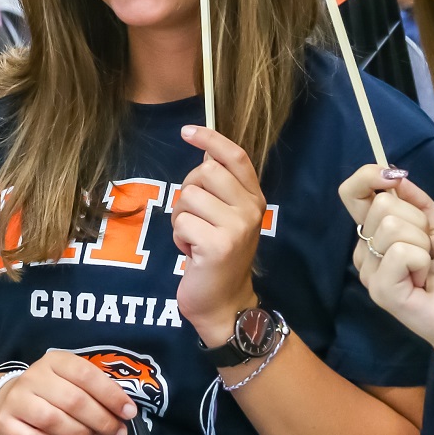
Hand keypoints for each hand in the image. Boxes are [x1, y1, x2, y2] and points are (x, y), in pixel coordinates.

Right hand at [0, 350, 137, 434]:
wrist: (8, 401)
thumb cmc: (51, 391)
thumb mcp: (72, 381)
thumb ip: (96, 391)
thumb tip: (125, 411)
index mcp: (55, 361)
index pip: (86, 374)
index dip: (111, 394)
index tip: (129, 412)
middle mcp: (33, 377)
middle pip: (73, 400)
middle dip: (101, 420)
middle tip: (118, 434)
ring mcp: (17, 400)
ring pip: (53, 421)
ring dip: (81, 434)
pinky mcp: (6, 424)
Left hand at [171, 125, 264, 343]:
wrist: (224, 303)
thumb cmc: (218, 256)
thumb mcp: (227, 218)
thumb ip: (221, 189)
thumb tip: (205, 155)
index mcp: (254, 198)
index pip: (236, 156)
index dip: (211, 139)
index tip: (187, 131)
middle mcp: (250, 209)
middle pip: (205, 172)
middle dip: (188, 192)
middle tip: (193, 217)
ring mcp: (236, 227)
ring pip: (189, 198)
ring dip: (181, 219)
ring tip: (194, 239)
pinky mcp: (218, 245)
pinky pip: (182, 223)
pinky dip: (179, 239)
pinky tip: (192, 254)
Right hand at [339, 165, 433, 353]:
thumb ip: (416, 201)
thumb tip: (394, 174)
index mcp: (378, 233)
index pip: (352, 194)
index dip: (366, 177)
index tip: (390, 177)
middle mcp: (366, 250)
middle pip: (382, 205)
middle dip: (418, 221)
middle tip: (429, 250)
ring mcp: (370, 271)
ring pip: (392, 227)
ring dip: (423, 245)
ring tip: (427, 268)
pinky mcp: (380, 289)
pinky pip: (399, 253)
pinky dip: (421, 262)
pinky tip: (422, 281)